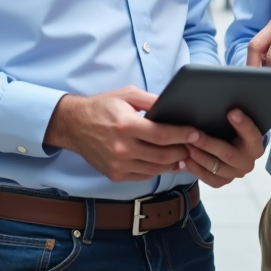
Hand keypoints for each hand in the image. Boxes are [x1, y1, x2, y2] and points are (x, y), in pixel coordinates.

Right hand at [44, 87, 198, 181]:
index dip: (183, 135)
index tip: (196, 133)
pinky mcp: (115, 174)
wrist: (74, 125)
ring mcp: (118, 164)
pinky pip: (144, 175)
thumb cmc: (102, 107)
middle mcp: (122, 148)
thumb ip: (151, 100)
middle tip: (194, 145)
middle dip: (183, 150)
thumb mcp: (127, 95)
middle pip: (163, 155)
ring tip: (183, 153)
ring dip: (173, 162)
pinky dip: (157, 169)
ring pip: (156, 169)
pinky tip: (165, 161)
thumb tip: (174, 105)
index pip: (162, 134)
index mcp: (126, 125)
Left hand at [182, 110, 265, 186]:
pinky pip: (209, 178)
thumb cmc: (234, 132)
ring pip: (216, 167)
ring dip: (198, 156)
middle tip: (194, 135)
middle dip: (208, 143)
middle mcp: (248, 162)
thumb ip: (233, 119)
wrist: (237, 151)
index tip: (232, 111)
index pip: (251, 134)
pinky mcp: (224, 181)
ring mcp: (236, 173)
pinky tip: (184, 160)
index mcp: (255, 145)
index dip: (242, 124)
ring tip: (185, 146)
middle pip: (227, 153)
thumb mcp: (237, 125)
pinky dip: (196, 169)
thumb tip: (225, 107)